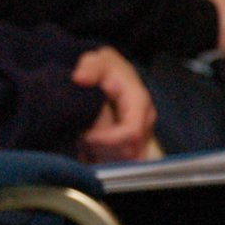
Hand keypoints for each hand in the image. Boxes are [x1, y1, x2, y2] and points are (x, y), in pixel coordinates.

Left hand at [72, 47, 155, 163]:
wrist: (109, 75)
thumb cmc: (105, 68)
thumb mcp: (97, 61)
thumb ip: (90, 68)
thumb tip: (80, 79)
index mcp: (140, 104)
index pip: (130, 133)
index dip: (107, 139)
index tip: (86, 134)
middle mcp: (144, 124)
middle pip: (126, 152)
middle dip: (100, 148)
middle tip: (81, 134)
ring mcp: (139, 138)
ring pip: (120, 161)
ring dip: (98, 154)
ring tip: (83, 136)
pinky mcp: (131, 147)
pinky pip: (116, 163)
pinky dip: (98, 158)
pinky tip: (86, 146)